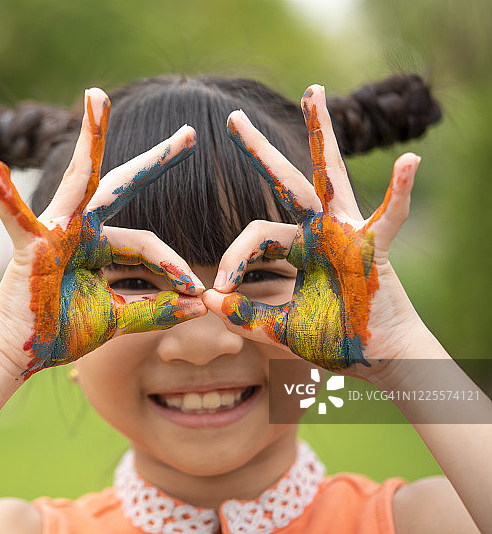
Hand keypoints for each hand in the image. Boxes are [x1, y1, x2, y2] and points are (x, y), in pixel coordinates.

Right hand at [0, 88, 205, 377]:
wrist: (21, 353)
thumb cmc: (62, 331)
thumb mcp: (117, 319)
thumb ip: (155, 310)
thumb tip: (202, 304)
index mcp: (98, 244)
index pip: (146, 244)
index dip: (174, 266)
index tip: (198, 292)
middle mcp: (78, 228)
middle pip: (122, 186)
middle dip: (156, 161)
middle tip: (191, 135)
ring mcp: (53, 230)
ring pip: (79, 178)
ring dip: (89, 138)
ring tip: (97, 98)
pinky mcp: (29, 244)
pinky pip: (16, 217)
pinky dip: (1, 193)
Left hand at [203, 84, 421, 373]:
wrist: (376, 361)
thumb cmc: (334, 339)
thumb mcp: (280, 329)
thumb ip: (246, 316)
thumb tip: (206, 301)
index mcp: (298, 246)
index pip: (255, 235)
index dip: (232, 258)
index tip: (217, 289)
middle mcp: (320, 230)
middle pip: (286, 181)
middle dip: (259, 151)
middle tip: (233, 119)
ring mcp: (348, 233)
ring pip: (330, 176)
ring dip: (322, 133)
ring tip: (312, 92)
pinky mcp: (374, 248)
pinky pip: (389, 217)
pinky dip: (400, 191)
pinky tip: (410, 161)